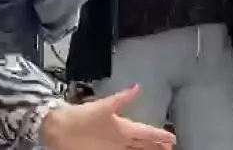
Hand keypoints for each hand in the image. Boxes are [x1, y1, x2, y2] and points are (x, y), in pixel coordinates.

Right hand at [41, 86, 175, 149]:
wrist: (60, 131)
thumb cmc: (81, 117)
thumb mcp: (103, 104)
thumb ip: (123, 97)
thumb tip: (138, 87)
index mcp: (124, 129)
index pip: (147, 133)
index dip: (161, 136)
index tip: (172, 138)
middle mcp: (122, 143)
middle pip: (144, 147)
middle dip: (157, 147)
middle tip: (169, 147)